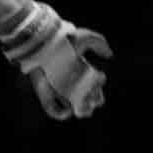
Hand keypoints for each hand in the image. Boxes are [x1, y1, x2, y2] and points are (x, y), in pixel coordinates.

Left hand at [0, 3, 112, 121]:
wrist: (43, 46)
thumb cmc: (63, 41)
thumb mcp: (85, 38)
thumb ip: (100, 43)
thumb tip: (109, 55)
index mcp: (78, 70)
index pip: (92, 85)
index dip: (99, 87)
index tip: (100, 80)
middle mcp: (69, 81)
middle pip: (85, 98)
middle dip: (93, 101)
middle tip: (94, 98)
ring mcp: (57, 89)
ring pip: (71, 107)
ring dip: (81, 110)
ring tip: (85, 107)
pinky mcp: (46, 95)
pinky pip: (53, 110)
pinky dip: (61, 114)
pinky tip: (69, 109)